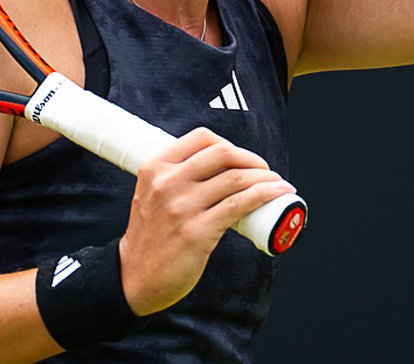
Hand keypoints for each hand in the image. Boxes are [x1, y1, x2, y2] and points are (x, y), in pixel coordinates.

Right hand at [118, 128, 295, 315]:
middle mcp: (167, 182)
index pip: (201, 138)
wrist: (135, 275)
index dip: (229, 144)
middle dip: (252, 159)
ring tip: (278, 184)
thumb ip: (175, 177)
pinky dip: (264, 195)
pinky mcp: (197, 231)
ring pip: (236, 178)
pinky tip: (276, 194)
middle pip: (223, 153)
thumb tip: (220, 168)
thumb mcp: (150, 194)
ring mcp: (182, 207)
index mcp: (155, 168)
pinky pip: (239, 204)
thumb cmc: (150, 236)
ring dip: (265, 178)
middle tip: (265, 171)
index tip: (242, 158)